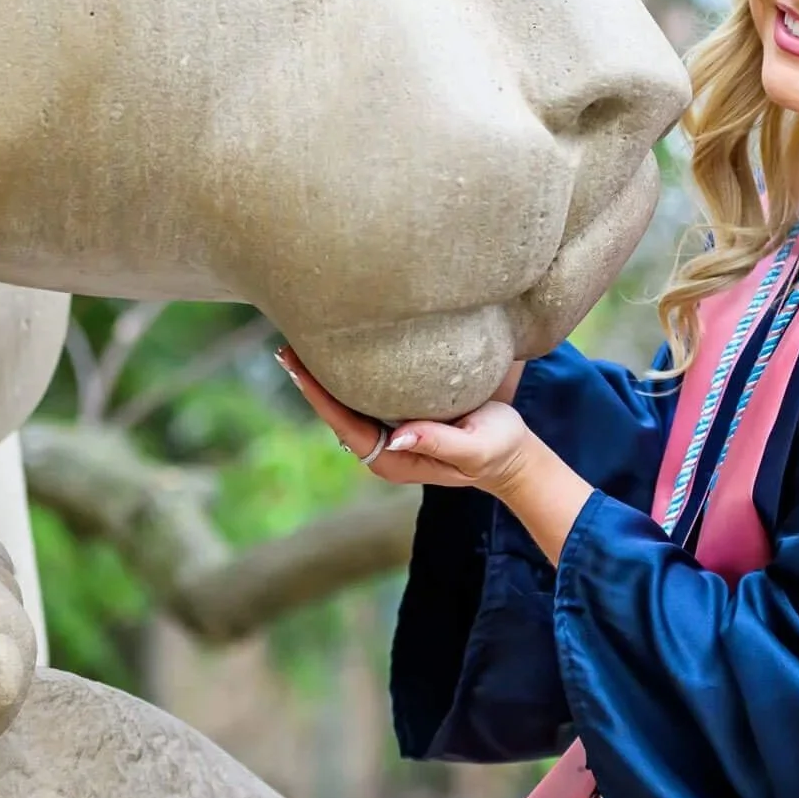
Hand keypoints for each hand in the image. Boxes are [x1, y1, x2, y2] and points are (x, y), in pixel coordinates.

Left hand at [276, 347, 593, 563]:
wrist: (513, 453)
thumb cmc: (497, 449)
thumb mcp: (475, 447)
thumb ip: (439, 441)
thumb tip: (398, 434)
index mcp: (392, 458)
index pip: (344, 424)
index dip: (318, 395)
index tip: (296, 366)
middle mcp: (382, 446)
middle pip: (336, 411)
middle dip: (311, 380)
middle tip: (285, 345)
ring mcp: (388, 430)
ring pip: (346, 400)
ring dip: (324, 372)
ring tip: (299, 339)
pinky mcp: (399, 414)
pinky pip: (364, 391)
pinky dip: (346, 369)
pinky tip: (335, 343)